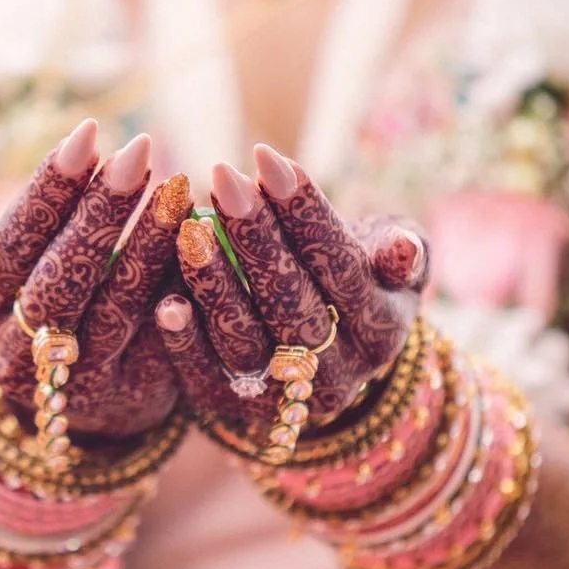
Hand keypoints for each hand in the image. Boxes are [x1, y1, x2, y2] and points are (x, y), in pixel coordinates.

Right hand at [0, 120, 190, 440]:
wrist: (75, 399)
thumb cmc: (49, 302)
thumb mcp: (26, 263)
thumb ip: (51, 217)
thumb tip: (93, 142)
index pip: (12, 239)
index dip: (50, 185)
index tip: (89, 130)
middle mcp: (14, 353)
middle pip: (61, 278)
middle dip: (102, 210)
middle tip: (140, 151)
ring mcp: (71, 386)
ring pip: (115, 310)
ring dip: (150, 245)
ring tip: (178, 189)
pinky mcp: (128, 398)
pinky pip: (161, 339)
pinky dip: (181, 288)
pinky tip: (203, 244)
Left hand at [155, 144, 427, 437]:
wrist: (330, 353)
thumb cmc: (359, 278)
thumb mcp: (394, 264)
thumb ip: (405, 251)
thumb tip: (403, 247)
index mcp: (382, 330)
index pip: (341, 266)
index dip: (305, 211)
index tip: (267, 157)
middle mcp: (339, 373)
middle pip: (293, 303)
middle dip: (256, 236)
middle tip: (222, 177)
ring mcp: (286, 399)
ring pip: (248, 341)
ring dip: (216, 283)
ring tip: (187, 228)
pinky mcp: (236, 412)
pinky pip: (208, 378)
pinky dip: (185, 341)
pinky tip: (164, 299)